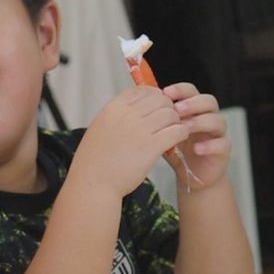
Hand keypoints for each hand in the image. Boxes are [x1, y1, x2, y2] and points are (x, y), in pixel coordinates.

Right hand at [71, 86, 188, 196]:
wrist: (92, 183)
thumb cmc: (95, 159)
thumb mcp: (100, 128)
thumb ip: (117, 116)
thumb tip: (137, 108)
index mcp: (113, 108)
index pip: (142, 90)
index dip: (154, 96)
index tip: (157, 107)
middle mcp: (127, 115)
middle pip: (160, 99)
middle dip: (167, 109)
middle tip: (168, 121)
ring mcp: (139, 130)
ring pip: (171, 114)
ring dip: (175, 122)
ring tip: (172, 131)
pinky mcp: (151, 147)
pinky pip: (176, 131)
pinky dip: (180, 133)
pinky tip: (177, 140)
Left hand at [163, 83, 230, 188]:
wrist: (192, 176)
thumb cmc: (177, 151)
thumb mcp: (164, 133)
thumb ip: (158, 119)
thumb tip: (138, 103)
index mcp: (194, 110)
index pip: (191, 91)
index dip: (180, 90)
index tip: (165, 93)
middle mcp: (209, 118)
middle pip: (208, 101)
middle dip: (193, 103)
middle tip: (177, 109)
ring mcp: (218, 134)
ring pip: (217, 120)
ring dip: (200, 122)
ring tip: (184, 128)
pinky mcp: (223, 151)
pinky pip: (222, 144)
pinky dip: (209, 145)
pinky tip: (196, 149)